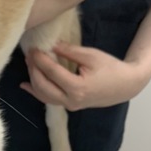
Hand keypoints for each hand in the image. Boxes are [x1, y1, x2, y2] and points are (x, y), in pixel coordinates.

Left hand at [21, 43, 149, 110]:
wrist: (125, 86)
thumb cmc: (111, 68)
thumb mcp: (91, 55)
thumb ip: (68, 51)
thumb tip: (50, 44)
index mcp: (77, 87)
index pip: (52, 72)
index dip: (40, 60)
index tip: (33, 49)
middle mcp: (71, 100)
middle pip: (43, 86)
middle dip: (34, 69)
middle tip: (29, 55)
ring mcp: (69, 105)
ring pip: (43, 95)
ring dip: (33, 80)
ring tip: (28, 64)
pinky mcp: (69, 105)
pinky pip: (48, 100)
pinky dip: (36, 92)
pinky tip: (25, 85)